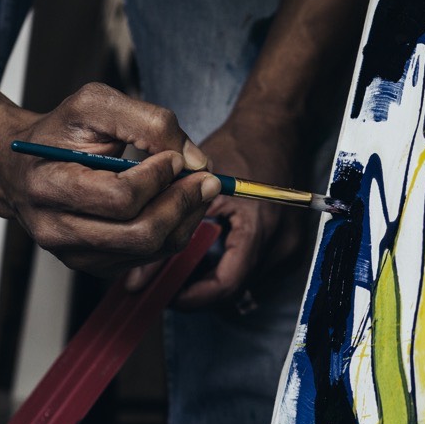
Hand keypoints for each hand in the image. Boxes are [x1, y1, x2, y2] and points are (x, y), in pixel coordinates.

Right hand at [0, 83, 219, 276]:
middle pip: (140, 232)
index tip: (174, 157)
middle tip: (206, 178)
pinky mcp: (95, 264)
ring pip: (151, 248)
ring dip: (186, 217)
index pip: (120, 197)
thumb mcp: (94, 105)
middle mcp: (57, 230)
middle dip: (183, 202)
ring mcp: (76, 254)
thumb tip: (194, 159)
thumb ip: (147, 121)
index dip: (158, 177)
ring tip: (195, 187)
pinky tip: (174, 204)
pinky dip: (174, 229)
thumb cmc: (59, 133)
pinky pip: (149, 256)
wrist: (24, 168)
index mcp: (49, 187)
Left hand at [126, 106, 313, 310]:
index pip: (225, 286)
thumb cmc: (239, 146)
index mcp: (258, 229)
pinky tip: (206, 251)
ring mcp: (289, 245)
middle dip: (198, 288)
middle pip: (234, 288)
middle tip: (166, 281)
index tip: (166, 295)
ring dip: (212, 277)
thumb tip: (135, 276)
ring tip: (181, 264)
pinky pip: (255, 267)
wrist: (276, 126)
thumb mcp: (193, 185)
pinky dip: (228, 264)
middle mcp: (280, 244)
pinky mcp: (289, 242)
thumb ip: (163, 231)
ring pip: (243, 280)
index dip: (192, 297)